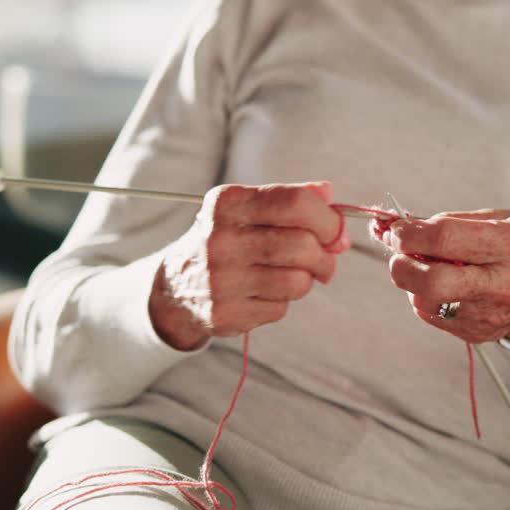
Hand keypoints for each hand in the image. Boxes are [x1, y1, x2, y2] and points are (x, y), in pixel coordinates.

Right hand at [149, 181, 349, 350]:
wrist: (175, 287)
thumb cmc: (227, 240)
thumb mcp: (248, 209)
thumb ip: (291, 198)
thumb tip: (331, 197)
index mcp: (229, 203)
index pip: (295, 203)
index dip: (327, 219)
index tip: (335, 232)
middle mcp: (220, 239)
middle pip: (301, 246)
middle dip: (325, 256)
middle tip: (325, 260)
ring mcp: (221, 279)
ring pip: (297, 281)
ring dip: (306, 280)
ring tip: (293, 276)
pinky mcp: (225, 313)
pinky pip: (280, 308)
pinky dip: (282, 302)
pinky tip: (263, 293)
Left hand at [383, 210, 509, 350]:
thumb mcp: (504, 218)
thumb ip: (455, 221)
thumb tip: (402, 226)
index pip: (445, 239)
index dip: (410, 233)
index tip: (397, 229)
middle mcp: (501, 284)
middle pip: (431, 281)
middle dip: (401, 264)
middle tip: (399, 252)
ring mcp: (488, 314)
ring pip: (425, 301)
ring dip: (412, 281)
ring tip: (427, 265)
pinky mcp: (477, 333)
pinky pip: (431, 315)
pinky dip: (425, 296)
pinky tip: (442, 283)